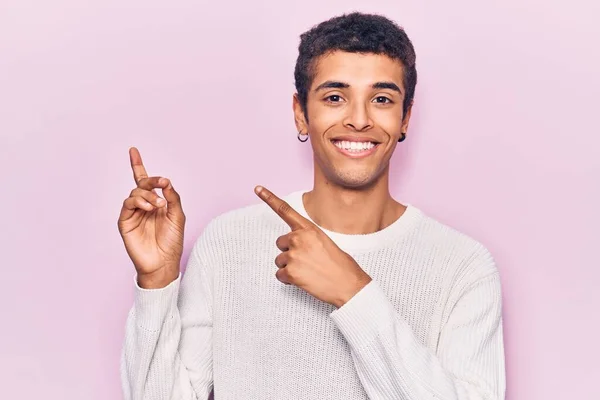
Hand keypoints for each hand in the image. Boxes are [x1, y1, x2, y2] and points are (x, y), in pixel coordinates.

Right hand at [117, 147, 185, 288]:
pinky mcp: (125, 222)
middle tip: (162, 183)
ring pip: (135, 192)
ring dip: (148, 194)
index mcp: (156, 202)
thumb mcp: (178, 215)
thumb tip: (166, 181)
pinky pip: (128, 204)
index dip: (138, 165)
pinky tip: (149, 207)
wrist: (164, 262)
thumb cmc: (172, 241)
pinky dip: (139, 201)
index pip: (145, 181)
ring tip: (158, 205)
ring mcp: (133, 213)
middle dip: (152, 180)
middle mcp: (143, 206)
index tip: (133, 150)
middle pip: (141, 184)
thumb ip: (172, 197)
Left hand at [255, 186, 371, 307]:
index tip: (257, 188)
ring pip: (280, 260)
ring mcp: (293, 255)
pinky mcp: (290, 272)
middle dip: (289, 251)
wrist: (348, 284)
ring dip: (290, 267)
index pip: (285, 210)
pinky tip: (304, 280)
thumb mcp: (325, 242)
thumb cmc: (340, 265)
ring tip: (309, 271)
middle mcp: (298, 238)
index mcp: (309, 229)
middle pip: (280, 242)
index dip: (269, 198)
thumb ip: (307, 239)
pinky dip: (289, 280)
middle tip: (307, 260)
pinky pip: (280, 275)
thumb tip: (295, 246)